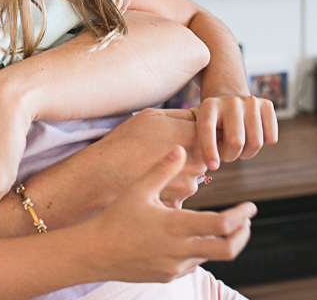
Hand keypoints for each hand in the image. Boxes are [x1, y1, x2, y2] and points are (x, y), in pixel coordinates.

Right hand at [86, 146, 255, 282]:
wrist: (95, 252)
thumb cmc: (116, 217)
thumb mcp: (138, 190)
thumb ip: (162, 170)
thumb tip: (179, 149)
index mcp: (175, 226)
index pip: (222, 225)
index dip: (242, 216)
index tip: (251, 207)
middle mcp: (179, 250)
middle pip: (228, 249)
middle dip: (243, 235)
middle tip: (248, 221)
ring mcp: (174, 267)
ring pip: (211, 256)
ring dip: (222, 242)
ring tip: (224, 226)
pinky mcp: (168, 276)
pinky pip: (193, 264)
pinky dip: (201, 250)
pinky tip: (194, 237)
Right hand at [91, 108, 210, 207]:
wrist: (105, 175)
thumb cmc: (126, 140)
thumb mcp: (153, 116)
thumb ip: (183, 115)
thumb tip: (200, 118)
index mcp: (193, 137)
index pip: (211, 132)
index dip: (197, 131)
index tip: (181, 132)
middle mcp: (197, 162)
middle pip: (204, 154)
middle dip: (191, 151)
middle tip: (162, 148)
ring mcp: (190, 185)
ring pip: (193, 173)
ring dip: (181, 170)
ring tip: (153, 164)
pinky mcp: (180, 202)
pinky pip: (180, 189)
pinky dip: (170, 186)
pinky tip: (151, 178)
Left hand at [189, 96, 277, 170]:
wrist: (230, 96)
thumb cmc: (212, 120)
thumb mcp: (197, 125)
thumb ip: (193, 140)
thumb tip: (199, 162)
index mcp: (208, 106)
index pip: (207, 130)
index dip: (210, 151)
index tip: (212, 167)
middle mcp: (230, 101)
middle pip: (236, 142)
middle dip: (231, 156)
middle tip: (226, 155)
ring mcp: (251, 101)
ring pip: (256, 142)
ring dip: (247, 153)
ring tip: (238, 149)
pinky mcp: (268, 105)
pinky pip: (270, 138)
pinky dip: (263, 145)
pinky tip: (252, 137)